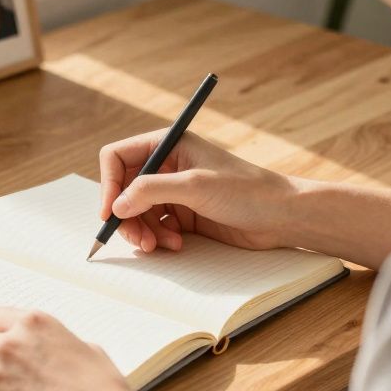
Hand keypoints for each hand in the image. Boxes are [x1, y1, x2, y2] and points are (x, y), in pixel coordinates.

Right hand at [99, 131, 296, 252]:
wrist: (282, 215)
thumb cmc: (246, 190)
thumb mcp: (195, 186)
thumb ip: (151, 191)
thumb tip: (116, 205)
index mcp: (168, 144)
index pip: (118, 157)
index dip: (109, 184)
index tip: (110, 212)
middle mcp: (167, 165)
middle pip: (123, 189)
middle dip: (126, 215)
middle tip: (138, 239)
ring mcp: (174, 191)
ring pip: (137, 211)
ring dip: (142, 231)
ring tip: (159, 246)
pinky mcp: (184, 214)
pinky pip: (155, 226)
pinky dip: (158, 238)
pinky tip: (176, 245)